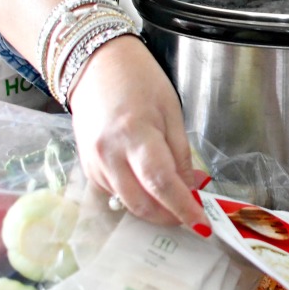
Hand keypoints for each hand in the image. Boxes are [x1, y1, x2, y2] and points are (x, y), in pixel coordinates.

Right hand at [67, 35, 209, 234]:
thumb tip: (191, 188)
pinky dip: (134, 197)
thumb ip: (180, 154)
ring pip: (126, 202)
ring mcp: (93, 163)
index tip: (202, 224)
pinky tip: (149, 189)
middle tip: (191, 217)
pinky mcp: (86, 167)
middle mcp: (109, 154)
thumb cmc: (140, 81)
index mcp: (136, 134)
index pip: (162, 182)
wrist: (95, 65)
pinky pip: (112, 192)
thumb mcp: (171, 111)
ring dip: (152, 210)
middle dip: (168, 216)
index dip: (182, 207)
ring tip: (174, 203)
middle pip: (141, 202)